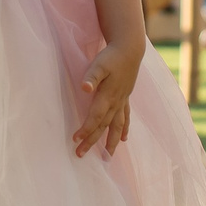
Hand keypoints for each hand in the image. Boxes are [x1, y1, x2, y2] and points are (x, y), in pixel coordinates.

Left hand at [72, 42, 140, 156]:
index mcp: (107, 96)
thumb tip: (84, 88)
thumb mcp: (99, 64)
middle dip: (92, 141)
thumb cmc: (112, 56)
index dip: (86, 129)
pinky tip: (124, 139)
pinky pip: (125, 118)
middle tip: (81, 154)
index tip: (75, 140)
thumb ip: (91, 77)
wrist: (130, 49)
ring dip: (111, 141)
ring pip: (117, 126)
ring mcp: (122, 101)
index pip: (95, 117)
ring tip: (108, 156)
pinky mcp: (125, 97)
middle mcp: (116, 102)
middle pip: (103, 126)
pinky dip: (124, 129)